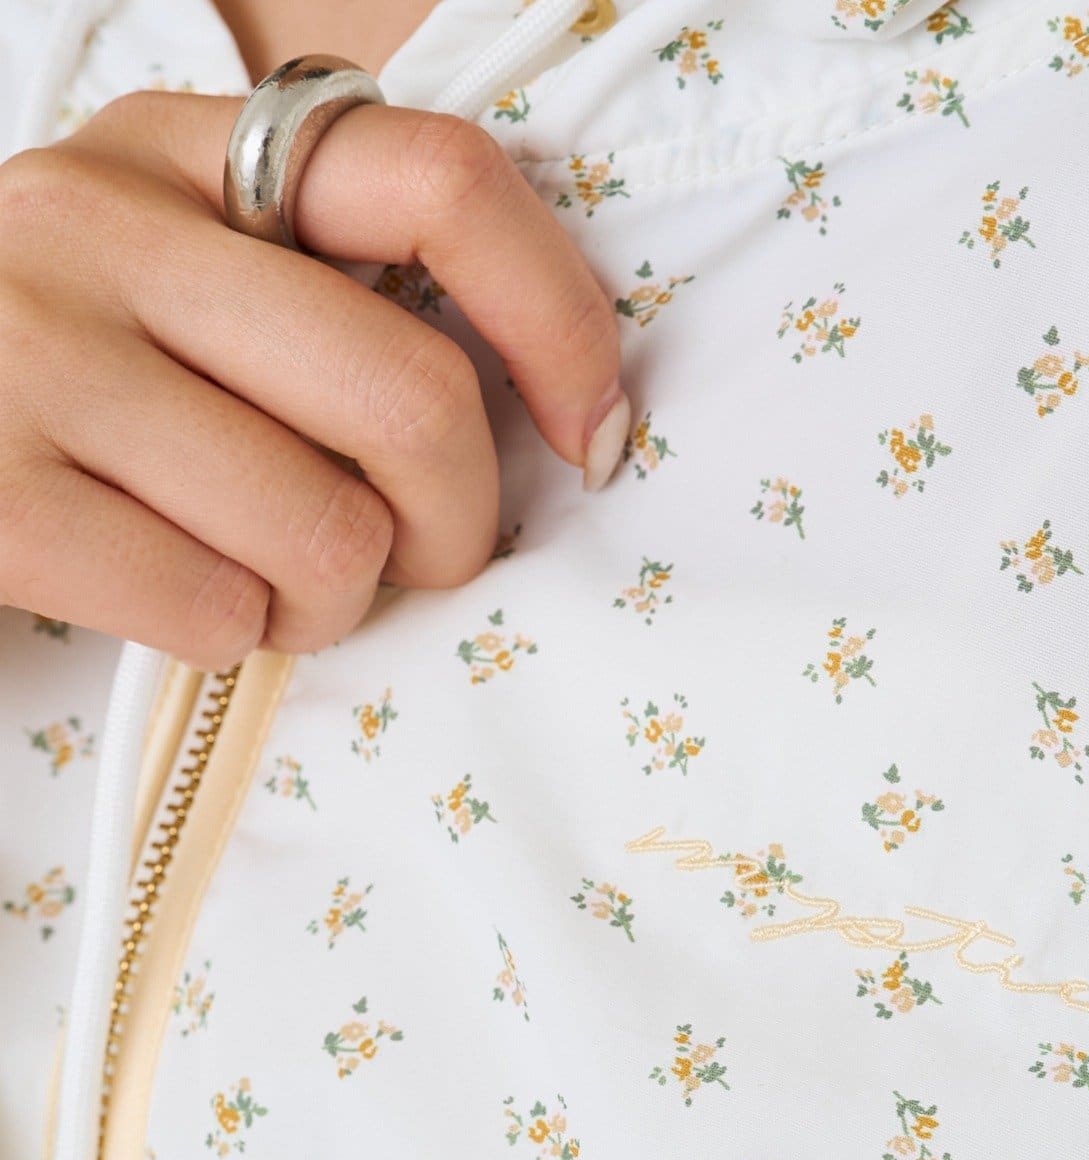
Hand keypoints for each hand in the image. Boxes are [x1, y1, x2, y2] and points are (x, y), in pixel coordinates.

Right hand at [0, 93, 627, 665]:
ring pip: (323, 528)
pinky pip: (214, 606)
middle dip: (453, 526)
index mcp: (186, 152)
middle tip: (414, 557)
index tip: (592, 435)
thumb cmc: (60, 371)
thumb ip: (323, 291)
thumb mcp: (176, 273)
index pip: (444, 186)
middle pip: (412, 396)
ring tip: (273, 581)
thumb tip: (553, 407)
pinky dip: (234, 636)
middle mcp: (102, 224)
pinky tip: (187, 602)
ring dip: (332, 598)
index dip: (561, 325)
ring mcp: (32, 352)